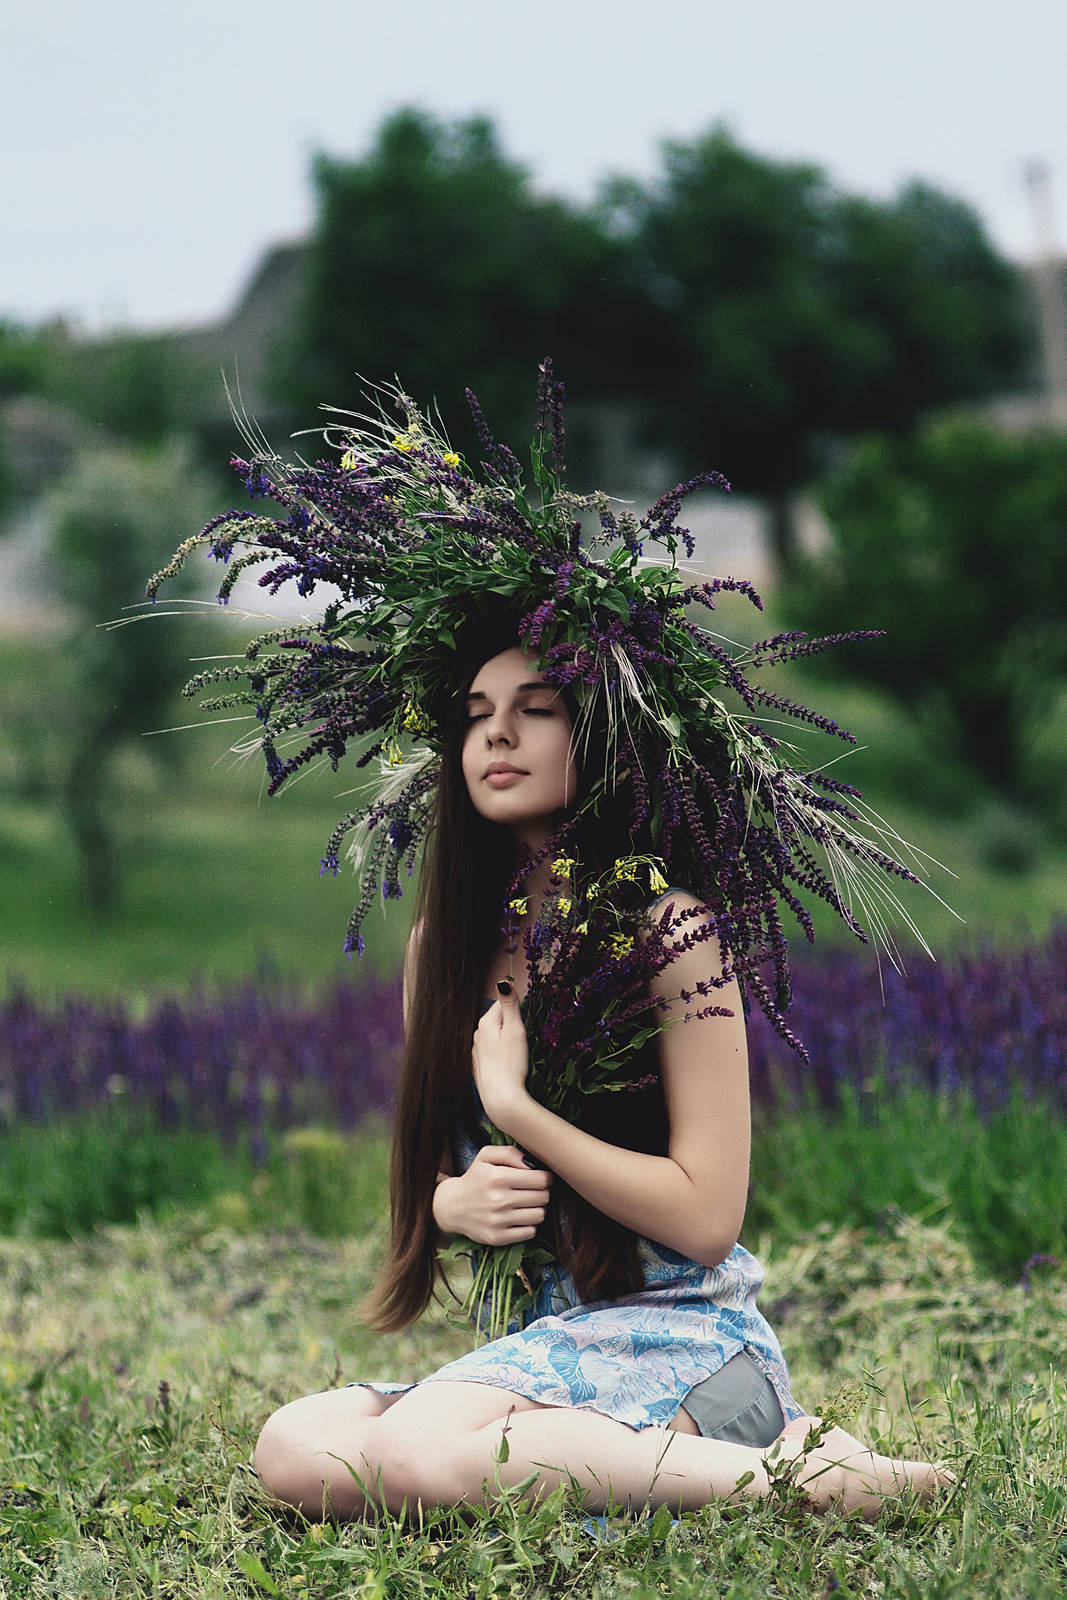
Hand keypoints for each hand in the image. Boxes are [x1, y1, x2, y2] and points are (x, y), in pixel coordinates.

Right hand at [433, 1144, 551, 1245]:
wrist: (451, 1207)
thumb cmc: (475, 1178)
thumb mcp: (486, 1156)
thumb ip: (510, 1152)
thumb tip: (532, 1165)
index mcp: (497, 1177)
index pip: (541, 1180)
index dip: (546, 1178)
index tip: (541, 1179)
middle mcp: (498, 1200)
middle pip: (543, 1197)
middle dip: (543, 1192)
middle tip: (534, 1191)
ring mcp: (498, 1221)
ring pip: (539, 1215)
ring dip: (538, 1209)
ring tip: (527, 1204)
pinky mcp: (497, 1238)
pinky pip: (530, 1232)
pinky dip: (530, 1225)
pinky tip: (520, 1218)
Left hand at [471, 981, 530, 1130]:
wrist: (501, 1098)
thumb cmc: (510, 1064)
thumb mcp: (515, 1030)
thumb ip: (510, 1004)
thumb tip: (503, 981)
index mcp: (485, 1023)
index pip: (504, 1004)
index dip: (519, 1013)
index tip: (524, 1028)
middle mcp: (477, 1035)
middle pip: (500, 1020)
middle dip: (513, 1027)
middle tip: (522, 1043)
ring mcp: (477, 1051)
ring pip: (497, 1037)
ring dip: (508, 1041)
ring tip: (517, 1057)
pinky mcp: (481, 1065)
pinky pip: (494, 1052)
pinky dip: (502, 1055)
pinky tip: (509, 1066)